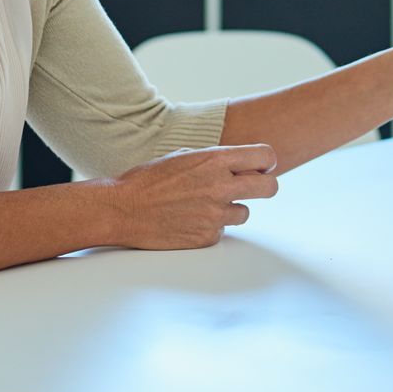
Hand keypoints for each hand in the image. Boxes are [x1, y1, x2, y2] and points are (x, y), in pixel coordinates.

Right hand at [93, 144, 278, 248]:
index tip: (261, 167)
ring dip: (230, 210)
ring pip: (245, 213)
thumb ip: (214, 159)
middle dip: (265, 187)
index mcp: (215, 160)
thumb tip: (239, 163)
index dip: (266, 162)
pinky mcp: (206, 236)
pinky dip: (210, 227)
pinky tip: (188, 220)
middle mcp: (220, 186)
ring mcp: (215, 214)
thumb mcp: (184, 155)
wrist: (122, 209)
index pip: (265, 156)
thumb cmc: (148, 180)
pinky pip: (221, 231)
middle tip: (253, 188)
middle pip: (269, 188)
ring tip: (204, 206)